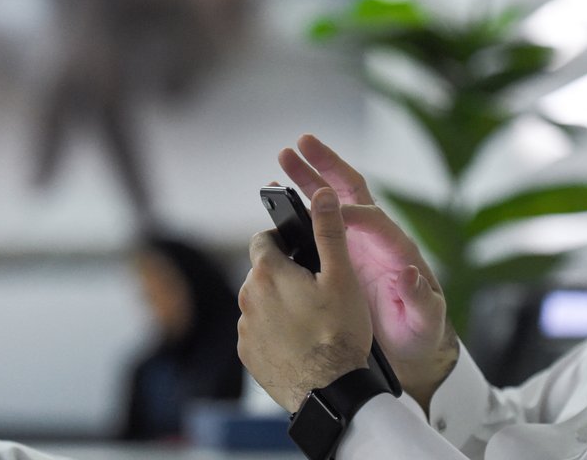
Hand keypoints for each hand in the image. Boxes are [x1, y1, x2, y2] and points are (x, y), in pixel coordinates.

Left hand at [238, 188, 370, 410]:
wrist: (331, 392)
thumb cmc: (340, 333)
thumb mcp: (342, 276)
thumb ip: (329, 231)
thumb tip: (321, 193)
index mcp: (267, 271)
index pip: (263, 239)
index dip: (283, 239)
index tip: (301, 250)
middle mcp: (247, 297)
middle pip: (262, 272)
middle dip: (284, 274)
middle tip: (317, 288)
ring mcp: (245, 328)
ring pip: (260, 302)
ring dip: (279, 303)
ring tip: (312, 319)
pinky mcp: (248, 354)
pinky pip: (259, 332)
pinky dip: (275, 331)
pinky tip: (301, 341)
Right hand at [279, 135, 458, 410]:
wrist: (410, 343)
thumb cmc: (420, 331)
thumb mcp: (425, 320)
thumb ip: (420, 299)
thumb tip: (409, 273)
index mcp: (397, 249)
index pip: (375, 220)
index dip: (353, 214)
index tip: (329, 213)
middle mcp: (377, 237)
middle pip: (352, 191)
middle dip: (328, 166)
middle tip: (303, 142)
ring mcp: (358, 241)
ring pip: (331, 199)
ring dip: (309, 176)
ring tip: (284, 157)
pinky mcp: (342, 251)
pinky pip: (319, 220)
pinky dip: (300, 204)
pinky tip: (279, 195)